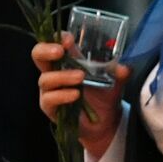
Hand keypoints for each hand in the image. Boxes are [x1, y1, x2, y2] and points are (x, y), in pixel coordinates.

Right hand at [33, 33, 128, 159]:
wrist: (104, 124)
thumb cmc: (104, 95)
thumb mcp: (116, 81)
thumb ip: (120, 72)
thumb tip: (124, 67)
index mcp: (68, 60)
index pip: (55, 42)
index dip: (58, 38)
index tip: (69, 39)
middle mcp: (54, 72)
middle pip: (38, 55)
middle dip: (45, 50)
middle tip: (60, 51)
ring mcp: (50, 90)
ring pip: (45, 79)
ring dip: (62, 76)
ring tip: (80, 78)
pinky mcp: (50, 108)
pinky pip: (49, 99)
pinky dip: (62, 95)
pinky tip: (75, 95)